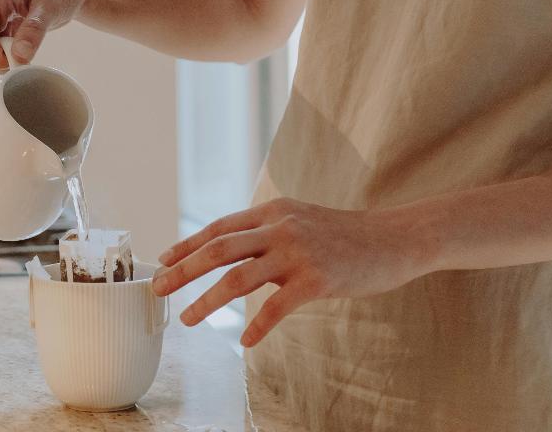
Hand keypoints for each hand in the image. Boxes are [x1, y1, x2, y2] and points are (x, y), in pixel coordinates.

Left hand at [150, 198, 429, 348]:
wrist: (392, 238)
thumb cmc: (343, 236)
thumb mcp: (299, 220)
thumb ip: (267, 231)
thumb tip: (233, 250)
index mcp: (272, 211)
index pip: (219, 227)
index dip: (188, 244)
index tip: (164, 260)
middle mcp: (279, 226)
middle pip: (219, 248)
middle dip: (184, 270)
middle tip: (159, 289)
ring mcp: (297, 251)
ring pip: (239, 276)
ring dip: (208, 300)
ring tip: (188, 318)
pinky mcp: (317, 278)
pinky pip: (278, 305)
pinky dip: (257, 324)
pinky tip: (244, 339)